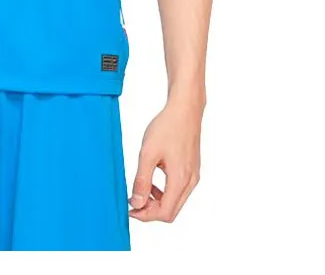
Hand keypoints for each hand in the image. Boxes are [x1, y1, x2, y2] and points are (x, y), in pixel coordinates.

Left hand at [128, 100, 201, 222]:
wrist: (185, 109)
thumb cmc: (167, 127)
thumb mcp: (148, 153)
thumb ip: (142, 180)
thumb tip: (136, 203)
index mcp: (180, 180)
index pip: (165, 213)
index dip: (146, 215)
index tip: (130, 208)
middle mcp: (191, 182)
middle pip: (171, 211)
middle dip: (151, 210)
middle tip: (133, 200)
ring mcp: (194, 176)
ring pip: (175, 201)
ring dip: (157, 201)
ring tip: (141, 188)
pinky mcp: (193, 169)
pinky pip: (179, 190)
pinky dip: (165, 191)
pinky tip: (153, 179)